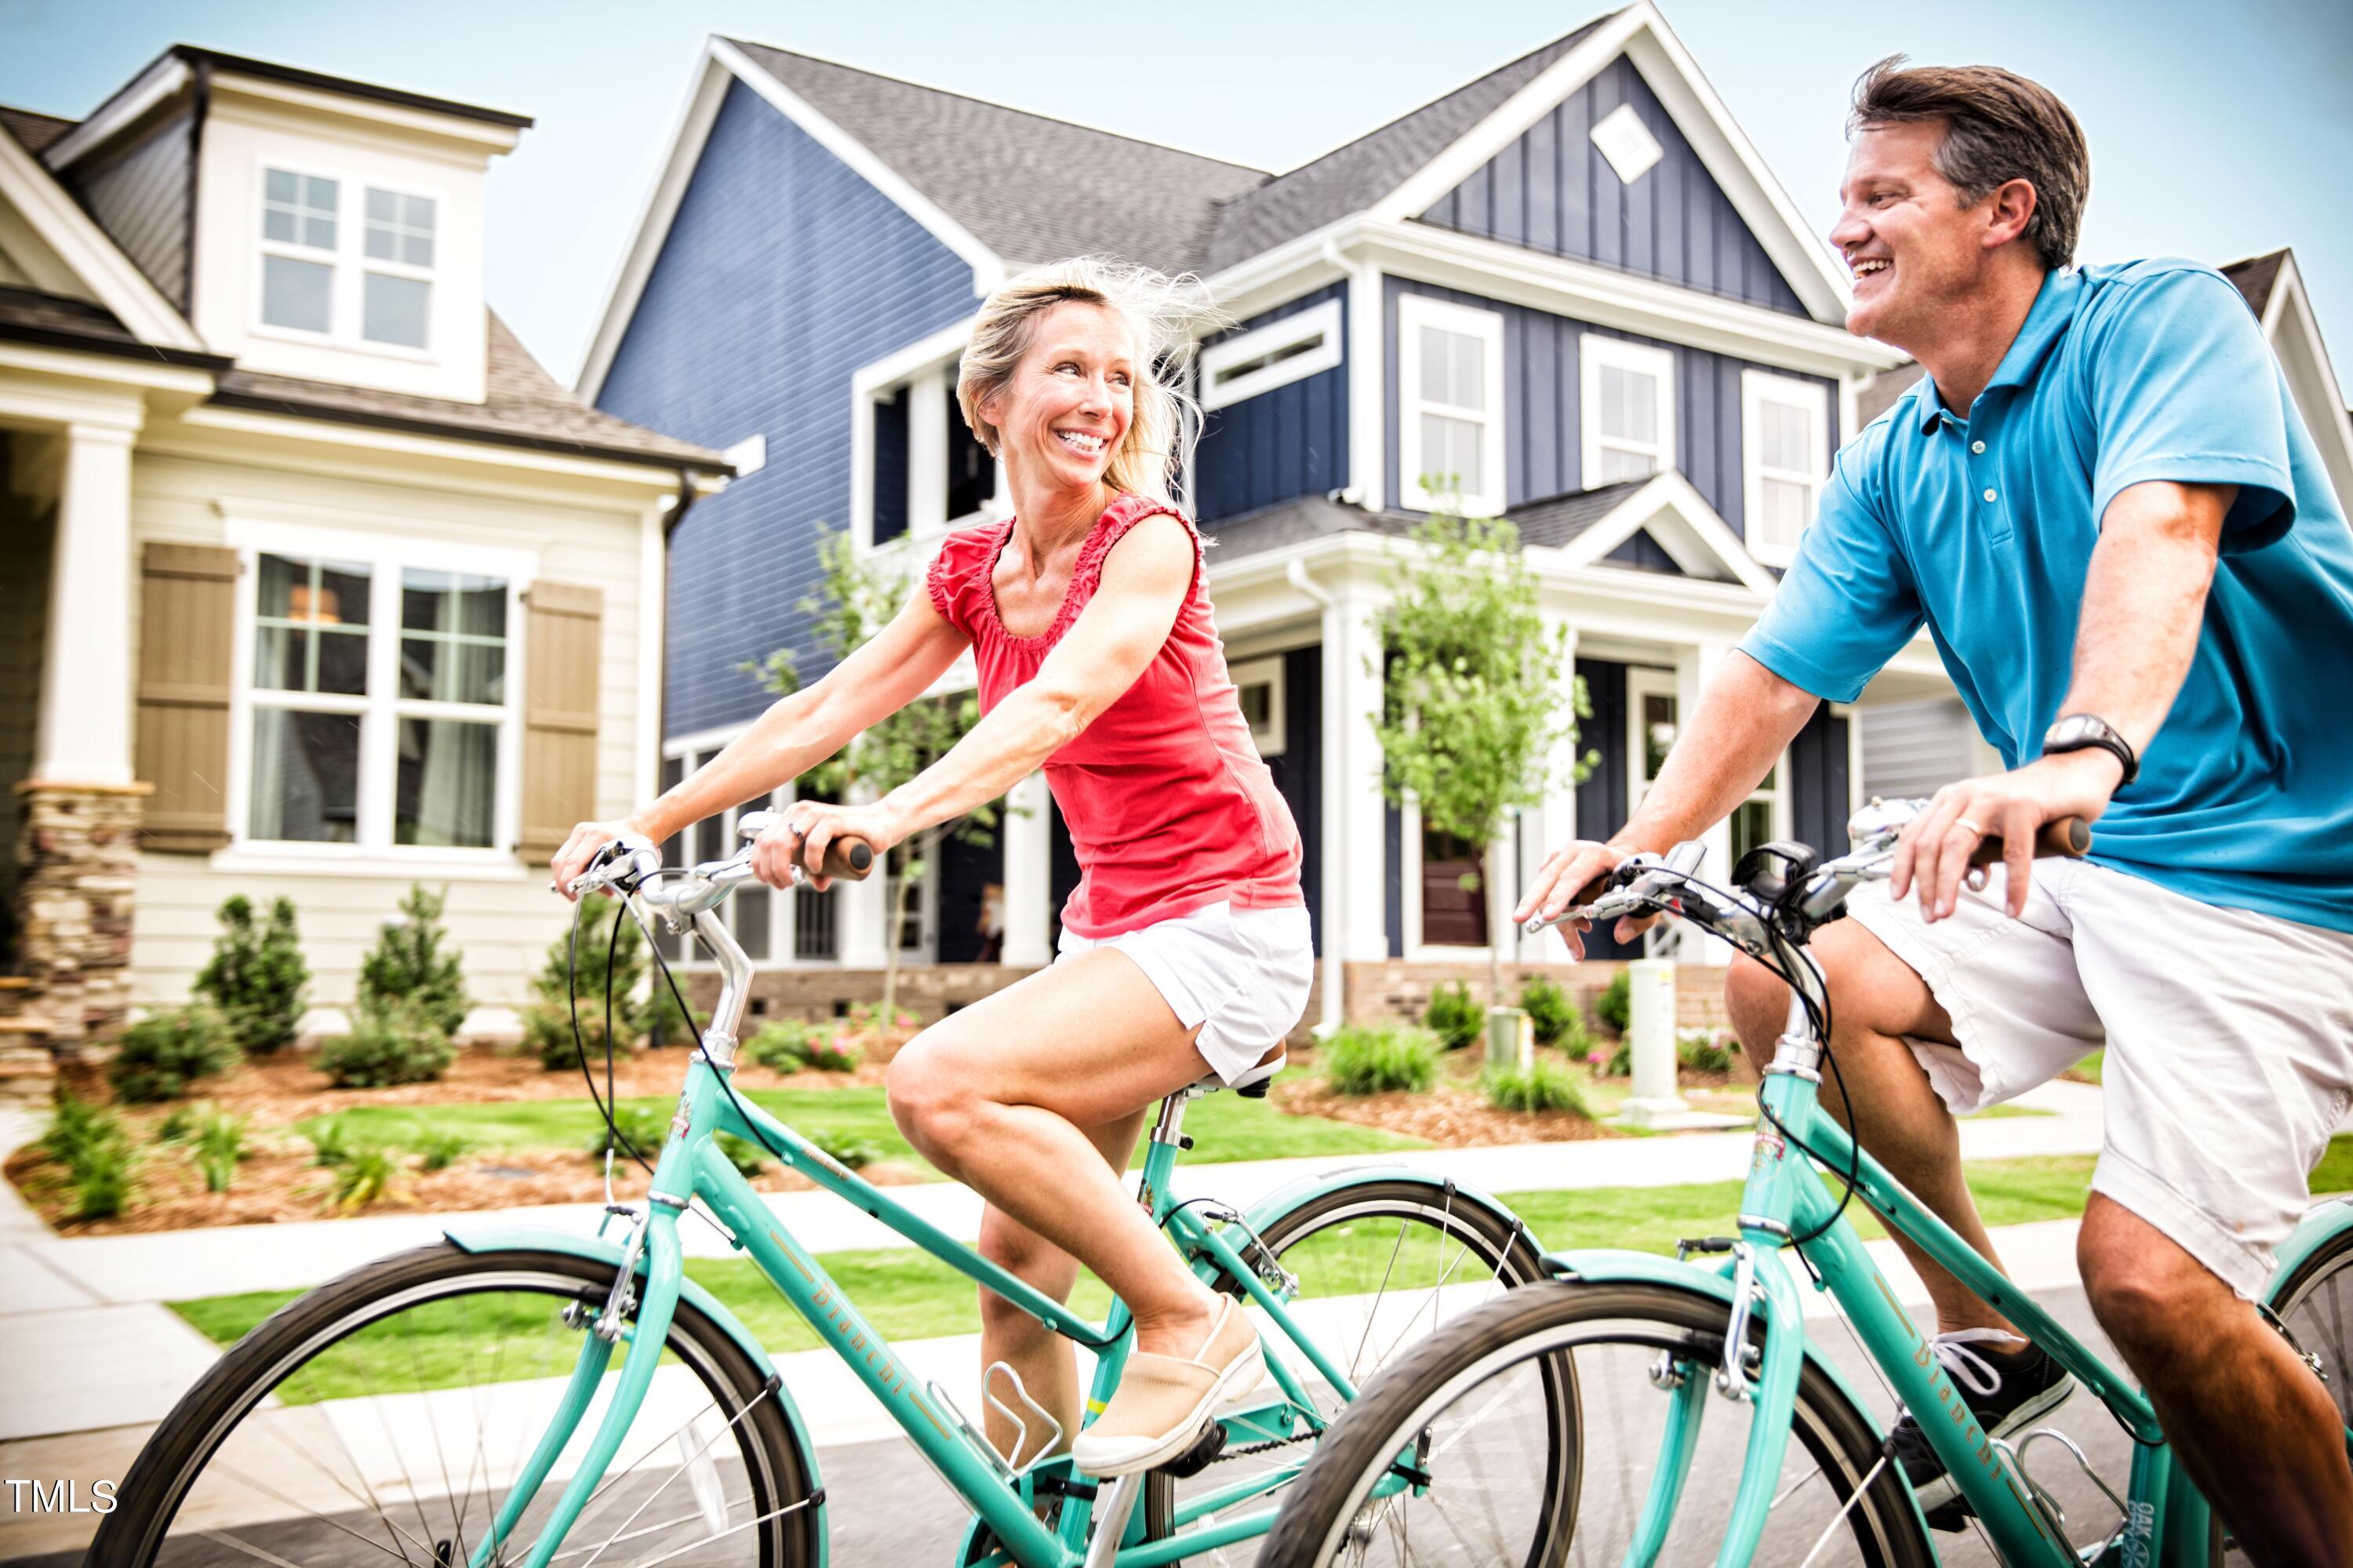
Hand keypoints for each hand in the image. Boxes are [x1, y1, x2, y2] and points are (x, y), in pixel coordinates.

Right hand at [550, 819, 657, 901]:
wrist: (637, 827)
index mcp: (597, 836)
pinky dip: (571, 871)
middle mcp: (585, 832)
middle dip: (562, 882)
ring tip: (578, 890)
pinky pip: (566, 857)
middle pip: (561, 861)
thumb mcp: (630, 860)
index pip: (574, 861)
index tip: (572, 895)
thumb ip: (617, 876)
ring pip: (560, 859)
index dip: (568, 881)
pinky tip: (582, 880)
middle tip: (571, 896)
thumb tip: (609, 893)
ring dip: (566, 877)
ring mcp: (579, 833)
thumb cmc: (636, 844)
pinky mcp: (577, 837)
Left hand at [749, 799, 901, 890]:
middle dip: (770, 870)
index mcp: (793, 816)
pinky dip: (811, 859)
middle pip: (769, 843)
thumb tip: (816, 884)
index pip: (762, 839)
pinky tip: (816, 869)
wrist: (884, 824)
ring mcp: (817, 813)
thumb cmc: (855, 836)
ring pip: (784, 841)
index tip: (768, 881)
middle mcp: (801, 812)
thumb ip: (819, 867)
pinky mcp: (834, 819)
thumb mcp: (829, 855)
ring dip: (783, 867)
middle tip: (783, 885)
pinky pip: (813, 840)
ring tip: (793, 880)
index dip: (759, 864)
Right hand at [1512, 839, 1643, 959]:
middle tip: (1520, 920)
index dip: (1560, 897)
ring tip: (1577, 947)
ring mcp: (1559, 860)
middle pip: (1547, 880)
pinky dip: (1560, 918)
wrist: (1624, 858)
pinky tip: (1581, 926)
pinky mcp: (1552, 869)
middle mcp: (1572, 853)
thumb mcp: (1643, 896)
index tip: (1549, 916)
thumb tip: (1620, 937)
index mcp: (1594, 854)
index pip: (1573, 877)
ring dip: (1559, 923)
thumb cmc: (1633, 878)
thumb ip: (1637, 919)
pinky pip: (1548, 898)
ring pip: (1546, 894)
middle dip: (1533, 902)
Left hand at [1891, 751, 2120, 921]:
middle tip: (1930, 916)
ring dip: (1948, 886)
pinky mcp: (2023, 808)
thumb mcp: (1988, 822)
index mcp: (1949, 799)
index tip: (1897, 896)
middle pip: (1930, 844)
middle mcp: (1963, 795)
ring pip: (1957, 847)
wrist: (2073, 772)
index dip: (1902, 868)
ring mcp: (1992, 800)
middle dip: (1924, 885)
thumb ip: (1971, 847)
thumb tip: (1958, 883)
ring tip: (1948, 913)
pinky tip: (2013, 908)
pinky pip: (2013, 854)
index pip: (1914, 835)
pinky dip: (2013, 886)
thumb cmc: (2028, 805)